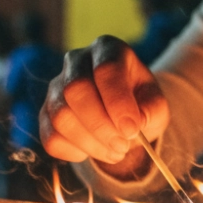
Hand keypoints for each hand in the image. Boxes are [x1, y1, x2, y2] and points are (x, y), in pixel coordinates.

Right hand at [40, 36, 169, 176]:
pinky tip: (95, 150)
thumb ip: (153, 110)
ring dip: (91, 143)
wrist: (123, 116)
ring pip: (61, 116)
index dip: (118, 103)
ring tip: (115, 151)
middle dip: (101, 126)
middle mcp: (77, 61)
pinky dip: (75, 152)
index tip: (132, 130)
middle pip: (76, 89)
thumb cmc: (141, 104)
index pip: (106, 69)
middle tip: (122, 146)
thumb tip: (133, 123)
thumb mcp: (156, 104)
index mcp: (108, 49)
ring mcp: (56, 87)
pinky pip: (51, 138)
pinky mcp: (45, 114)